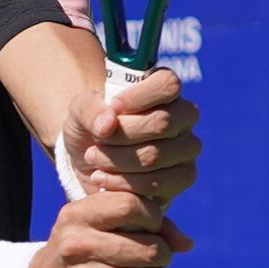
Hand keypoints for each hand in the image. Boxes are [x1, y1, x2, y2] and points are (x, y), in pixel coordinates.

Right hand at [29, 179, 182, 267]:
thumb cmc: (83, 252)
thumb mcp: (99, 227)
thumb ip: (144, 224)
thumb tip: (186, 244)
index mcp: (77, 216)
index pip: (130, 205)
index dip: (153, 218)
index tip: (152, 229)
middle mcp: (75, 246)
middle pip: (148, 249)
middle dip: (163, 256)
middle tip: (156, 261)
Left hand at [71, 64, 199, 210]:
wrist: (93, 163)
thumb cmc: (93, 128)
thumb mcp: (80, 112)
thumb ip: (90, 110)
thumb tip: (108, 123)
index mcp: (164, 90)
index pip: (168, 84)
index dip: (139, 96)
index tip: (114, 107)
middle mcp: (184, 115)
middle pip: (162, 122)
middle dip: (121, 135)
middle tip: (98, 140)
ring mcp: (188, 147)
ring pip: (156, 155)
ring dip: (117, 160)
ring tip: (93, 158)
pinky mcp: (184, 176)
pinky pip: (158, 182)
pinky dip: (124, 182)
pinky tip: (103, 178)